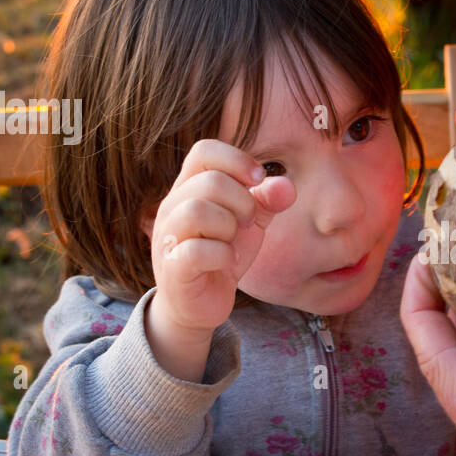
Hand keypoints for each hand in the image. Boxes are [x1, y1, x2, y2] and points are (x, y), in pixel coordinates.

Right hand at [140, 138, 294, 335]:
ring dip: (229, 226)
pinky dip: (223, 256)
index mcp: (190, 188)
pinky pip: (196, 250)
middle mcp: (172, 207)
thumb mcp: (251, 223)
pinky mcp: (173, 268)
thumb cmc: (222, 254)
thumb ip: (267, 201)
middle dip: (242, 201)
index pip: (204, 151)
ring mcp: (168, 237)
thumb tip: (286, 185)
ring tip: (234, 242)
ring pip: (197, 211)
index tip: (259, 180)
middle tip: (248, 223)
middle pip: (208, 181)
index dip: (237, 160)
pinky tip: (230, 263)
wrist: (200, 303)